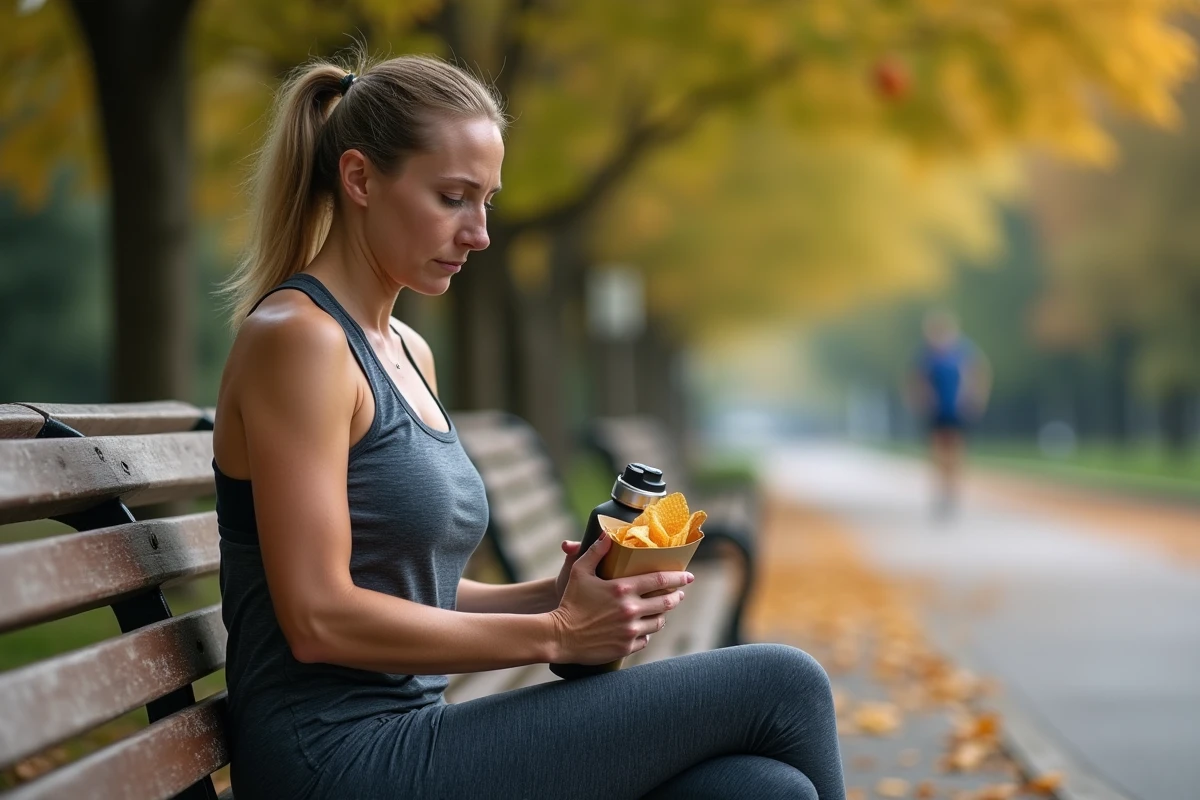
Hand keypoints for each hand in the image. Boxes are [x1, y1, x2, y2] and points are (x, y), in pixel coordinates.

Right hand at [549, 534, 692, 664]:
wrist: (559, 636)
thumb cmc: (569, 602)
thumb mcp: (579, 572)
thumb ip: (595, 552)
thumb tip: (607, 535)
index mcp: (623, 589)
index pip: (659, 581)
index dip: (677, 577)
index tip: (688, 576)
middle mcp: (631, 610)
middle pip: (665, 602)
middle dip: (676, 596)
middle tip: (679, 593)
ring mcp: (630, 630)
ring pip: (659, 622)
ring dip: (663, 615)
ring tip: (662, 611)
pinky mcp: (626, 647)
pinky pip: (646, 639)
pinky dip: (647, 633)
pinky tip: (644, 628)